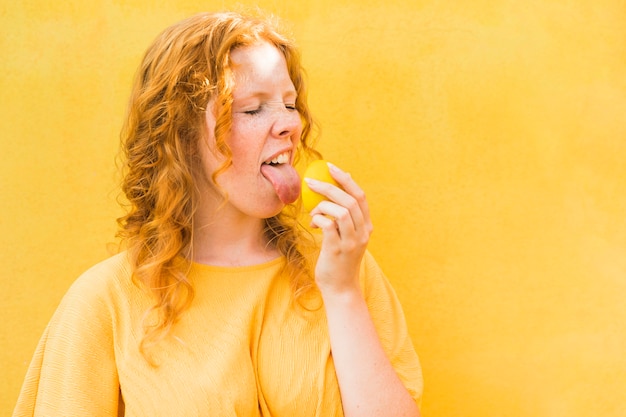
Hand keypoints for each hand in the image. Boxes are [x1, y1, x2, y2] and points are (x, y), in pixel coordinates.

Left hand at [305, 162, 373, 295]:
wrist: (340, 289)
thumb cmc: (338, 261)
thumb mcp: (346, 238)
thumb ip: (343, 220)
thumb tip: (328, 196)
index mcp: (366, 227)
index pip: (360, 196)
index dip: (346, 179)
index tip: (331, 167)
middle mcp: (363, 232)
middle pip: (350, 200)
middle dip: (329, 186)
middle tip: (310, 182)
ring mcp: (352, 242)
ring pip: (341, 211)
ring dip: (322, 206)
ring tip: (313, 214)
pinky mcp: (337, 250)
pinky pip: (328, 225)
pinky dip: (318, 219)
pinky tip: (313, 224)